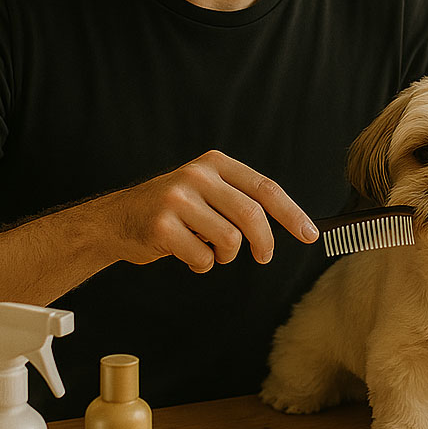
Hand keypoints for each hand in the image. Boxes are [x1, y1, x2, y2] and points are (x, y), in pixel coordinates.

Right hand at [106, 149, 318, 272]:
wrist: (118, 219)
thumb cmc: (172, 210)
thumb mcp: (207, 191)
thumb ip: (240, 199)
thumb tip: (291, 223)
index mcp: (215, 164)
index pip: (265, 188)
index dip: (291, 213)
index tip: (309, 233)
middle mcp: (197, 176)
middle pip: (251, 214)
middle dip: (264, 242)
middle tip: (264, 256)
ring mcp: (177, 199)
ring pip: (229, 240)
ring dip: (225, 256)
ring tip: (209, 250)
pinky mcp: (162, 225)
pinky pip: (202, 256)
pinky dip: (202, 264)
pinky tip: (187, 255)